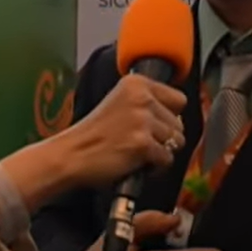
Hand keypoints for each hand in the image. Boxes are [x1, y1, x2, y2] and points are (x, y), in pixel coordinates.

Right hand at [58, 74, 187, 188]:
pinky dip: (155, 167)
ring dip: (161, 152)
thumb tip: (177, 117)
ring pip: (176, 142)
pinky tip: (135, 163)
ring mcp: (143, 120)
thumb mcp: (118, 103)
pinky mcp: (143, 144)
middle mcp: (141, 97)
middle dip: (164, 137)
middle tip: (138, 142)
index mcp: (136, 83)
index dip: (168, 116)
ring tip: (137, 152)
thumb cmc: (93, 135)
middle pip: (179, 122)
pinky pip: (167, 159)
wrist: (71, 155)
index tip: (152, 124)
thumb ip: (145, 102)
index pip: (178, 99)